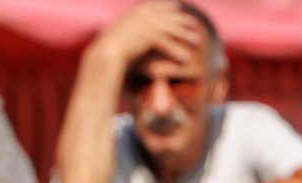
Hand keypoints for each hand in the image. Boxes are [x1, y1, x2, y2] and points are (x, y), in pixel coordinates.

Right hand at [89, 1, 204, 69]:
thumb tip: (134, 33)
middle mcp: (143, 14)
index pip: (156, 5)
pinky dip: (177, 51)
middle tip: (194, 24)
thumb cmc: (108, 48)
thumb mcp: (120, 33)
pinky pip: (167, 43)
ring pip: (171, 28)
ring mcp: (146, 23)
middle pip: (168, 15)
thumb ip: (131, 29)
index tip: (177, 8)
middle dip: (182, 19)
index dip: (168, 6)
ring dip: (185, 34)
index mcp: (135, 11)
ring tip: (197, 41)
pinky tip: (185, 58)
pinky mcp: (149, 35)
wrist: (105, 54)